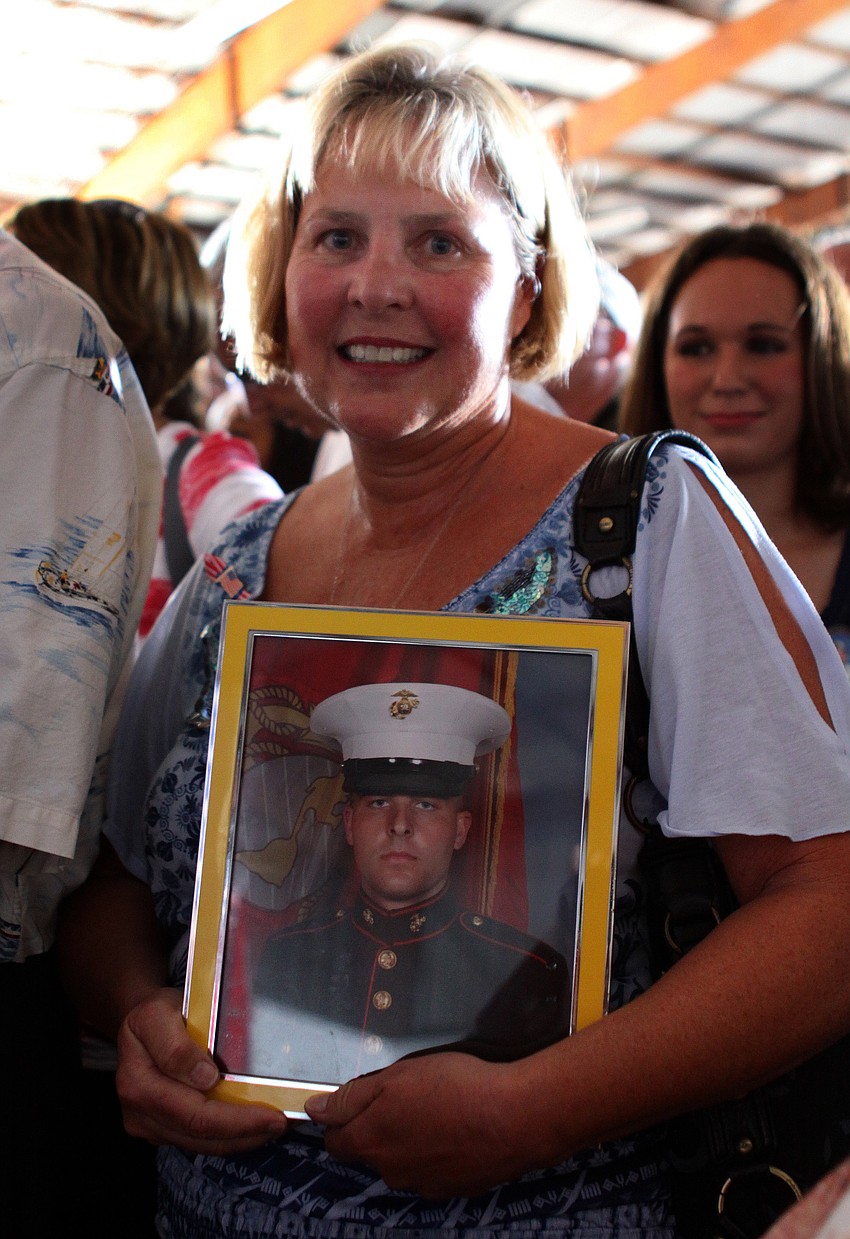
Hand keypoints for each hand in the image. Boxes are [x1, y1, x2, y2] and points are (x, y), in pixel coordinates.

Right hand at [116, 988, 287, 1153]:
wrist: (140, 1022)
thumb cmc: (156, 1013)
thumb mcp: (159, 1012)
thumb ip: (176, 1046)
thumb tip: (205, 1079)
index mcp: (137, 1082)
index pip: (192, 1112)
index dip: (234, 1119)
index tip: (271, 1115)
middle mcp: (138, 1112)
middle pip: (199, 1134)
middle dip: (245, 1132)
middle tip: (282, 1123)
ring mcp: (149, 1124)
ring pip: (201, 1144)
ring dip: (241, 1138)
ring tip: (274, 1126)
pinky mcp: (161, 1129)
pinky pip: (197, 1140)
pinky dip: (228, 1136)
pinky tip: (252, 1126)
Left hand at [305, 1051, 532, 1197]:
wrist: (515, 1118)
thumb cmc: (456, 1089)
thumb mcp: (395, 1078)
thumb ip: (350, 1097)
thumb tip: (315, 1110)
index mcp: (372, 1143)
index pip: (335, 1141)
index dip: (342, 1119)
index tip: (359, 1101)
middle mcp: (392, 1172)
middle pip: (371, 1150)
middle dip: (381, 1126)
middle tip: (409, 1096)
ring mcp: (423, 1184)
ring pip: (403, 1161)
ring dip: (411, 1140)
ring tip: (439, 1110)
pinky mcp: (453, 1189)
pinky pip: (433, 1169)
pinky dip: (438, 1152)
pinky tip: (458, 1129)